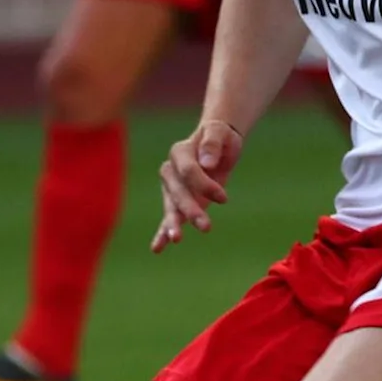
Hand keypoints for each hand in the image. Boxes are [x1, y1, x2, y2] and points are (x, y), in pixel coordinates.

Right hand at [151, 120, 244, 250]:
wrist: (217, 144)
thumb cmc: (219, 137)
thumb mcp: (220, 132)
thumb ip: (213, 144)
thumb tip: (206, 163)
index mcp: (180, 152)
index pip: (188, 171)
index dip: (204, 184)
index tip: (224, 198)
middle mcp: (171, 171)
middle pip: (178, 192)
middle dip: (191, 209)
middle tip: (206, 227)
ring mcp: (171, 188)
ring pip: (172, 207)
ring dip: (175, 223)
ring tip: (176, 239)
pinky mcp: (177, 203)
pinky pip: (168, 218)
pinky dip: (163, 233)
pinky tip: (157, 248)